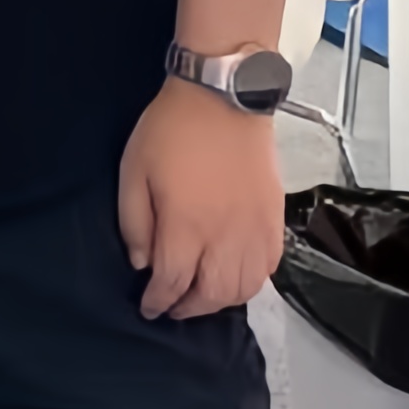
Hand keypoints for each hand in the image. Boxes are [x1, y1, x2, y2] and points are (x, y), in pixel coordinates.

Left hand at [117, 76, 287, 320]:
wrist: (225, 99)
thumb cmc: (171, 131)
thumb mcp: (133, 171)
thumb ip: (134, 223)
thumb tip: (143, 263)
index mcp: (186, 225)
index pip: (172, 282)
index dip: (158, 302)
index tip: (148, 308)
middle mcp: (226, 236)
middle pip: (212, 295)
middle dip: (188, 309)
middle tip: (171, 307)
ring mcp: (255, 230)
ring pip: (244, 289)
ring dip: (220, 301)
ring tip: (200, 295)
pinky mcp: (275, 221)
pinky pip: (269, 269)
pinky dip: (251, 284)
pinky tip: (233, 277)